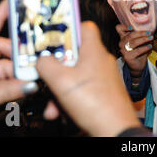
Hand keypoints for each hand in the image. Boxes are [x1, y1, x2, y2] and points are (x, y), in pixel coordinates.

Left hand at [0, 0, 36, 135]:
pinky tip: (28, 91)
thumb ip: (6, 90)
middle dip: (21, 56)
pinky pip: (11, 85)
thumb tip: (32, 83)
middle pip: (6, 53)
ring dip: (22, 75)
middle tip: (38, 61)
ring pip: (11, 70)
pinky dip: (20, 87)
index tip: (12, 1)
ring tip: (35, 80)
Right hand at [36, 21, 141, 136]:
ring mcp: (103, 77)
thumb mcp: (61, 81)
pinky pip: (82, 89)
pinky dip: (69, 99)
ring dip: (60, 90)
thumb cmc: (95, 103)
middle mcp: (100, 61)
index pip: (84, 27)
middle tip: (46, 77)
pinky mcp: (103, 92)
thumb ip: (46, 65)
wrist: (115, 129)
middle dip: (56, 70)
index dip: (68, 29)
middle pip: (73, 55)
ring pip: (75, 75)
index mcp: (94, 51)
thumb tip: (41, 59)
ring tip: (52, 106)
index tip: (52, 38)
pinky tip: (60, 113)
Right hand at [116, 24, 151, 78]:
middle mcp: (121, 43)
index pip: (119, 29)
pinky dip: (144, 48)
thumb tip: (149, 29)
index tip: (132, 27)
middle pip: (129, 35)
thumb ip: (140, 35)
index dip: (124, 26)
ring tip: (151, 38)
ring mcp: (123, 51)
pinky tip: (150, 46)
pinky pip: (137, 51)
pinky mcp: (127, 57)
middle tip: (149, 33)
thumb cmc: (138, 52)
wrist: (137, 65)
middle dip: (141, 33)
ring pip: (133, 42)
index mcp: (123, 38)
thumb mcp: (139, 42)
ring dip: (144, 39)